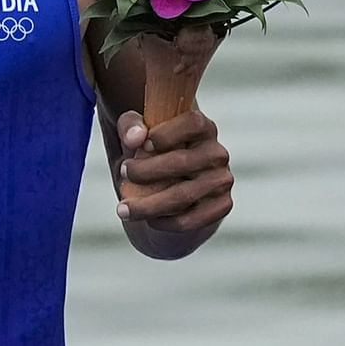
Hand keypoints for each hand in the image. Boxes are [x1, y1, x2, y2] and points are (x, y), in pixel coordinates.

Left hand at [113, 109, 233, 232]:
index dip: (166, 134)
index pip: (193, 123)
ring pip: (184, 195)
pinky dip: (165, 222)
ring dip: (148, 205)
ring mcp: (222, 180)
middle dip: (145, 171)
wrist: (167, 193)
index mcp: (202, 127)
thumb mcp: (136, 136)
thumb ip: (130, 126)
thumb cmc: (150, 156)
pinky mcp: (222, 205)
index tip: (142, 145)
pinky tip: (148, 220)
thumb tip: (136, 138)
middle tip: (122, 173)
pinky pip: (192, 219)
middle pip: (183, 161)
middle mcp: (217, 152)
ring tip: (122, 208)